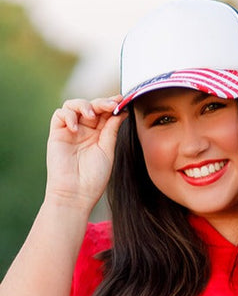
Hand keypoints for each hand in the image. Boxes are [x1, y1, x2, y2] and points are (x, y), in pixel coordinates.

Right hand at [45, 95, 127, 211]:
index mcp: (99, 135)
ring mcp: (70, 131)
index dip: (112, 104)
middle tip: (111, 105)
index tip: (122, 100)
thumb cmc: (93, 178)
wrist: (76, 194)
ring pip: (73, 105)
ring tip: (92, 116)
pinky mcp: (56, 134)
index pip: (105, 113)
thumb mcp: (107, 150)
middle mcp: (84, 131)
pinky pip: (59, 115)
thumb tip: (121, 111)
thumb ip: (111, 130)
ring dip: (84, 105)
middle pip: (91, 106)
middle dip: (102, 102)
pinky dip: (68, 115)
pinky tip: (76, 128)